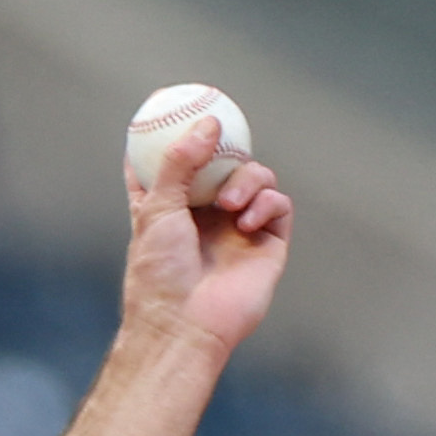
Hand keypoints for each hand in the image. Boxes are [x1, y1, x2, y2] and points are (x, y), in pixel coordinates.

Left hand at [123, 119, 290, 363]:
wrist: (186, 324)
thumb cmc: (160, 274)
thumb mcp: (156, 209)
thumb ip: (179, 162)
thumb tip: (209, 124)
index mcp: (170, 211)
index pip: (169, 169)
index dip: (166, 142)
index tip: (162, 111)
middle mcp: (205, 218)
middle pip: (222, 165)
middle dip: (223, 149)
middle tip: (220, 135)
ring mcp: (238, 229)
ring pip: (255, 178)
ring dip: (247, 179)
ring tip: (228, 204)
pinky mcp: (267, 243)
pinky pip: (278, 204)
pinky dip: (266, 202)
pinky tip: (246, 220)